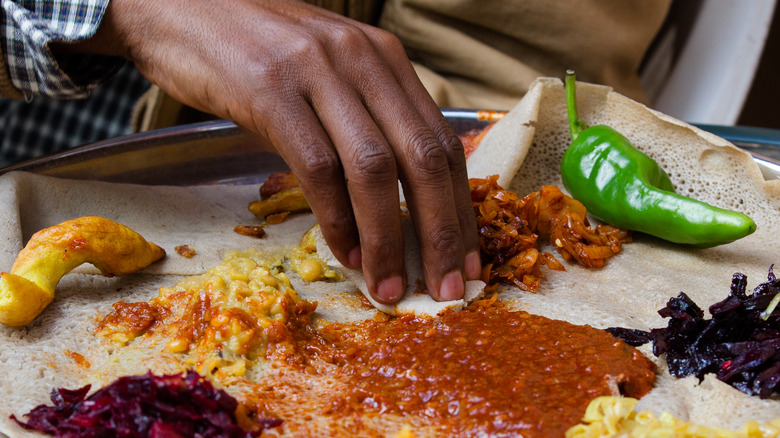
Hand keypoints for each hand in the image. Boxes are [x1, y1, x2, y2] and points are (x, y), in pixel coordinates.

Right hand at [70, 0, 480, 302]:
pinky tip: (342, 252)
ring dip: (387, 238)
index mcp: (386, 60)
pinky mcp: (269, 90)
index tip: (467, 261)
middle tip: (447, 289)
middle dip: (441, 232)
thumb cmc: (257, 50)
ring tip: (390, 286)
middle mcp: (363, 60)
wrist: (179, 6)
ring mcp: (317, 71)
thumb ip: (365, 122)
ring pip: (374, 169)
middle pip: (423, 158)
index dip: (461, 208)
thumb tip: (395, 203)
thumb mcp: (329, 74)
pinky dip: (335, 219)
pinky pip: (317, 168)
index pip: (444, 143)